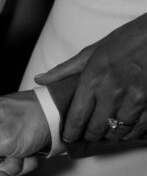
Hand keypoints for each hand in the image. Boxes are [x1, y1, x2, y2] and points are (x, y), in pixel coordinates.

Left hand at [34, 14, 146, 141]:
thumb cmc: (129, 39)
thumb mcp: (94, 50)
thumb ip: (66, 69)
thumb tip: (40, 79)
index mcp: (94, 78)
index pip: (76, 117)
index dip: (71, 132)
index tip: (68, 136)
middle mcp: (112, 92)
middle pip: (95, 129)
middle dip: (90, 135)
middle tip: (88, 133)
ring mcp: (134, 100)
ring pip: (117, 132)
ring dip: (110, 134)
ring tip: (107, 130)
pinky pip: (138, 130)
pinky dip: (131, 132)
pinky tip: (127, 128)